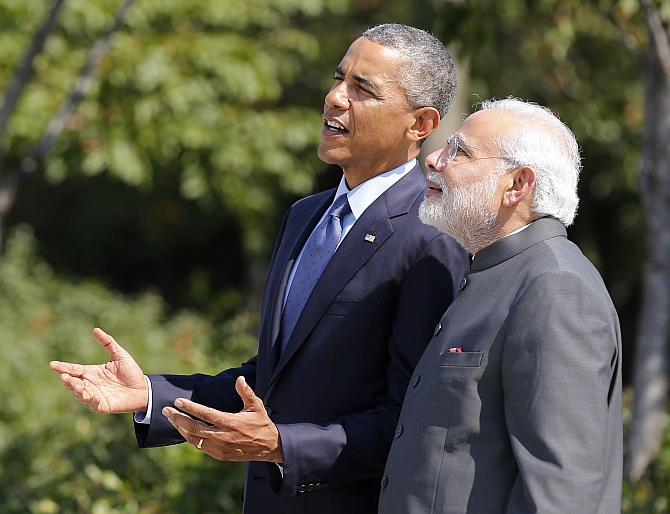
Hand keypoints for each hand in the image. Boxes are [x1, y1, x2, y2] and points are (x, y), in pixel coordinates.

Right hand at [49, 327, 147, 413]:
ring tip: (78, 386)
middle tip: (65, 377)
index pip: (74, 369)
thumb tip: (95, 330)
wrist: (143, 388)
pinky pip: (94, 405)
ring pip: (79, 395)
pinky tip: (95, 396)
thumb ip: (108, 343)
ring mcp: (95, 396)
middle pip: (73, 383)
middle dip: (67, 381)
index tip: (52, 364)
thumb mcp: (120, 355)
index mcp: (92, 372)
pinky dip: (93, 401)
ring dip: (77, 391)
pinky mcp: (103, 406)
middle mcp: (91, 384)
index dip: (62, 367)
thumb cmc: (131, 371)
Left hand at [162, 376, 282, 462]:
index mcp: (230, 422)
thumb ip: (246, 392)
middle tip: (166, 410)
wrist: (268, 447)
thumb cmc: (261, 424)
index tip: (178, 401)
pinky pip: (200, 446)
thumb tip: (239, 379)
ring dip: (181, 428)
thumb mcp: (256, 406)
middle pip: (193, 428)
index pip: (205, 414)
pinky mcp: (219, 455)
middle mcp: (223, 436)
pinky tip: (184, 430)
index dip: (190, 407)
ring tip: (172, 418)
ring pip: (194, 439)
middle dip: (177, 418)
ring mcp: (219, 448)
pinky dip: (190, 437)